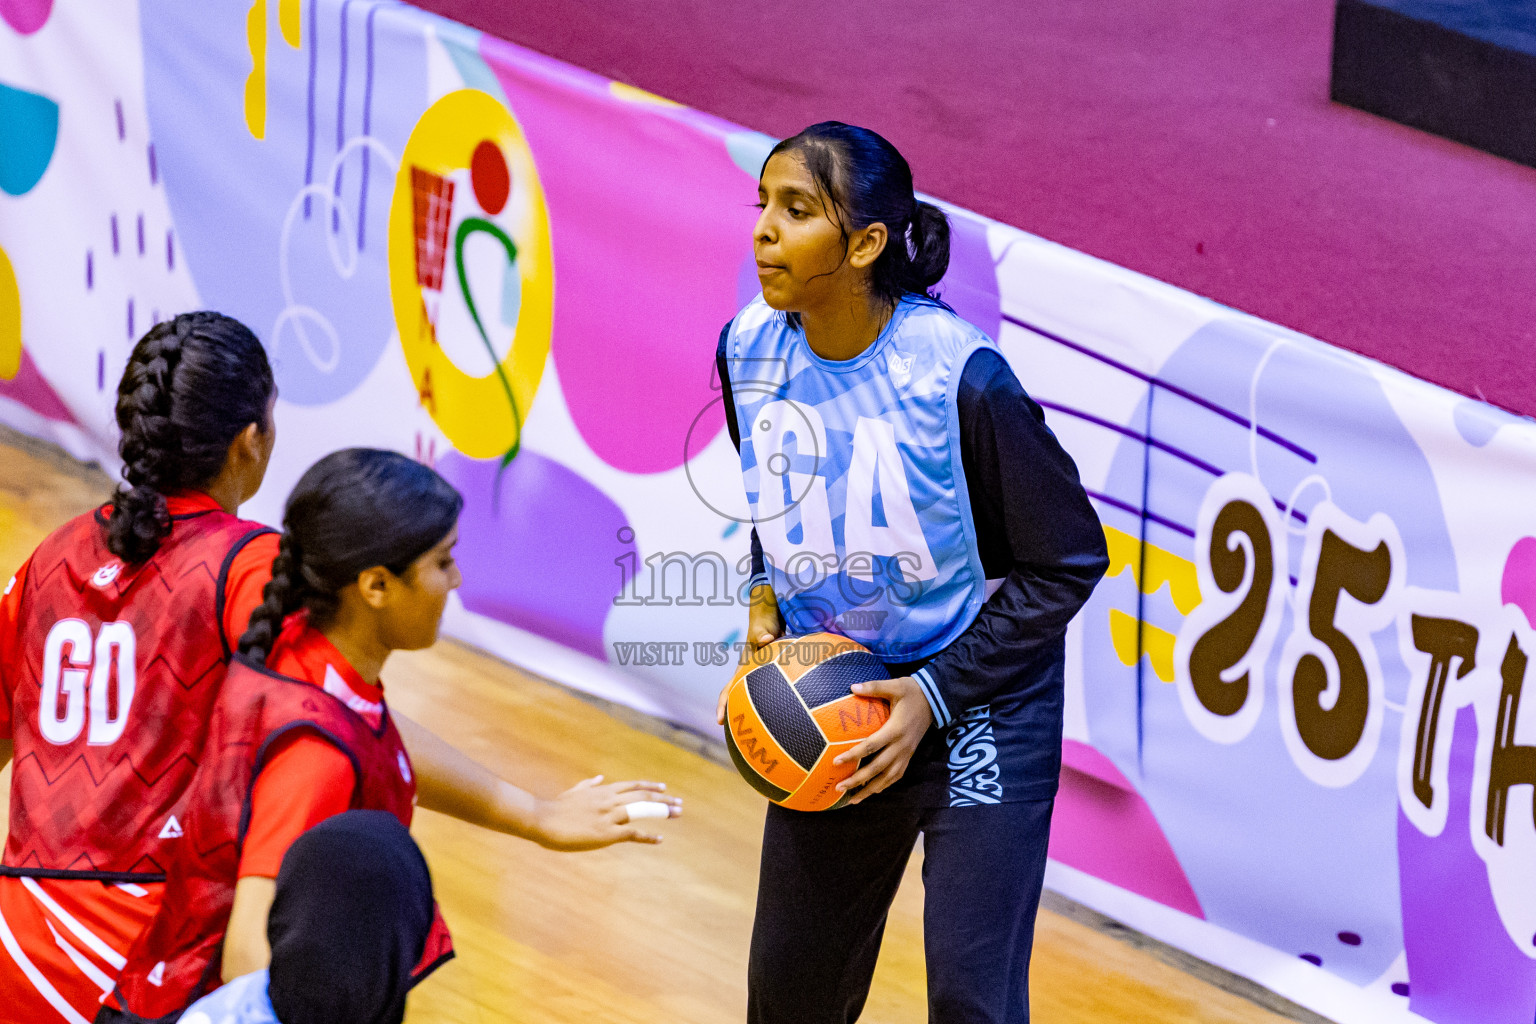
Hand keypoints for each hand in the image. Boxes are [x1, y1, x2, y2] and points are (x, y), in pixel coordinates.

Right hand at [531, 776, 681, 850]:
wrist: (542, 819)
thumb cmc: (555, 808)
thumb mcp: (574, 791)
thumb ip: (589, 785)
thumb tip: (599, 778)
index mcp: (603, 791)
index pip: (633, 786)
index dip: (650, 787)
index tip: (664, 788)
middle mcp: (610, 800)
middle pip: (643, 797)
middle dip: (664, 800)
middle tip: (680, 804)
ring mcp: (610, 816)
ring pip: (643, 810)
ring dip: (662, 812)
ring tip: (677, 814)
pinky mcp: (607, 833)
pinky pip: (633, 833)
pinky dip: (648, 835)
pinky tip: (659, 838)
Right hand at [717, 584, 783, 724]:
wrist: (774, 612)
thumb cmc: (765, 619)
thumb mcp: (761, 625)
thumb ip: (762, 632)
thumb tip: (767, 640)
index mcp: (743, 668)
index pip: (729, 689)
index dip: (722, 705)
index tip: (719, 721)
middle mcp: (752, 674)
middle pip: (743, 699)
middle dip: (740, 716)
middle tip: (742, 735)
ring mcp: (765, 674)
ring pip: (760, 697)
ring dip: (760, 712)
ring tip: (769, 732)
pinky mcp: (778, 672)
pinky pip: (778, 689)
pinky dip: (782, 701)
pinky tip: (795, 712)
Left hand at [831, 676, 931, 804]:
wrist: (936, 699)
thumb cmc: (913, 692)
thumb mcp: (895, 686)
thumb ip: (874, 687)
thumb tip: (852, 687)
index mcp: (895, 730)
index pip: (871, 746)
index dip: (853, 755)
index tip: (836, 762)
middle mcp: (901, 746)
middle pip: (877, 768)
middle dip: (858, 780)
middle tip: (840, 788)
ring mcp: (906, 753)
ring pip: (888, 777)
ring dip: (870, 790)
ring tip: (853, 800)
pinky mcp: (910, 756)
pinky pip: (897, 775)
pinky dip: (884, 785)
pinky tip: (873, 792)